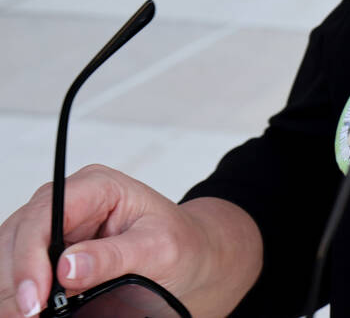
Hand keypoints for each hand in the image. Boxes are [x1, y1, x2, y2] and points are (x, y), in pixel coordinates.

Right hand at [0, 165, 259, 317]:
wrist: (190, 253)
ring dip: (14, 287)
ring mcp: (56, 223)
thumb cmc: (180, 242)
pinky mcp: (50, 247)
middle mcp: (70, 199)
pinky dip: (19, 290)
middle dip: (18, 278)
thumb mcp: (157, 248)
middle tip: (27, 316)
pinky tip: (32, 308)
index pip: (45, 215)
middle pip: (18, 234)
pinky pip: (19, 266)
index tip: (34, 300)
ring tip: (28, 315)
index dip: (29, 258)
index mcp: (97, 186)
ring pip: (10, 251)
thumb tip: (66, 267)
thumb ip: (113, 256)